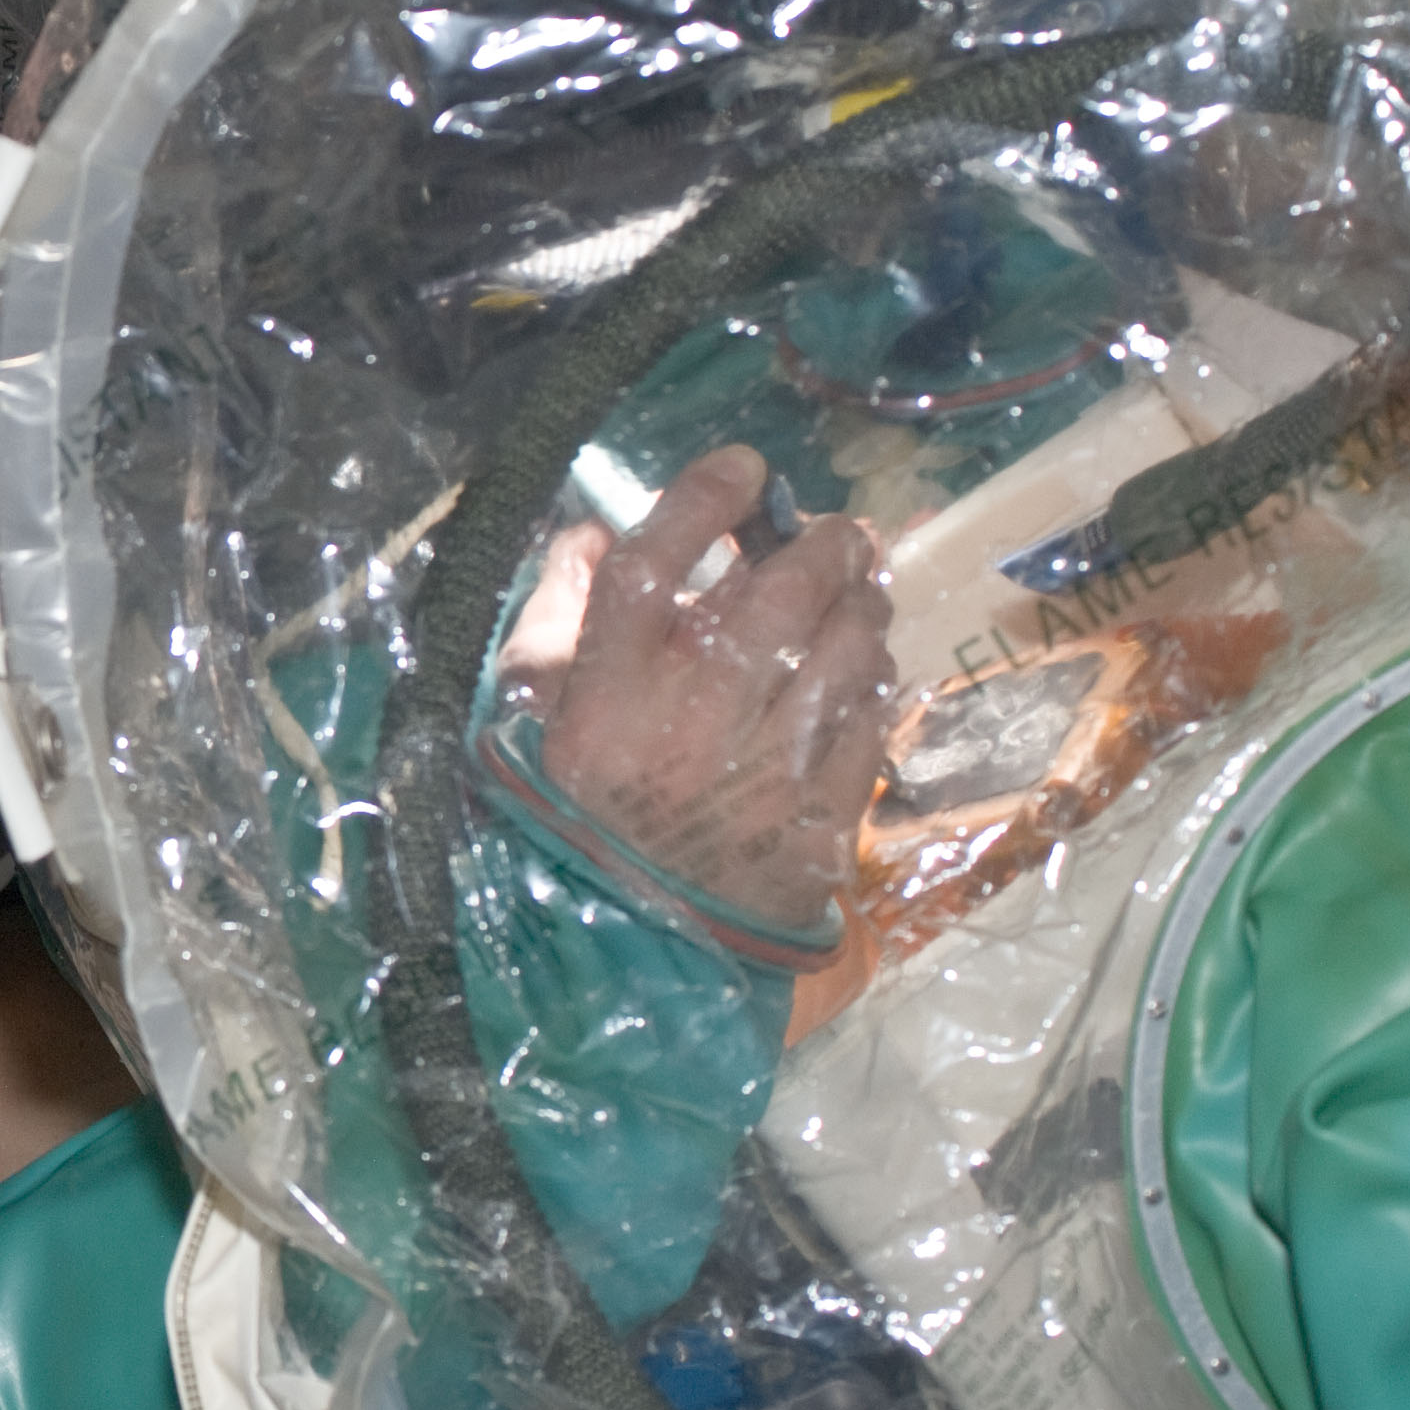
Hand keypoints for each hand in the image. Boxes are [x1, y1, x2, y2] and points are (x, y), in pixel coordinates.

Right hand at [499, 447, 896, 937]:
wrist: (626, 941)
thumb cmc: (576, 807)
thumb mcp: (532, 711)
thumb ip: (556, 613)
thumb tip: (595, 529)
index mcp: (605, 696)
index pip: (649, 570)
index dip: (701, 502)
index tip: (743, 467)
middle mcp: (688, 725)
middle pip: (774, 598)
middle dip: (821, 545)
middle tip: (839, 531)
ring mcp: (762, 774)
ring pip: (841, 653)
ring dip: (863, 604)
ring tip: (862, 588)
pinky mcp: (818, 818)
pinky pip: (871, 720)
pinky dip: (877, 676)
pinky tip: (867, 661)